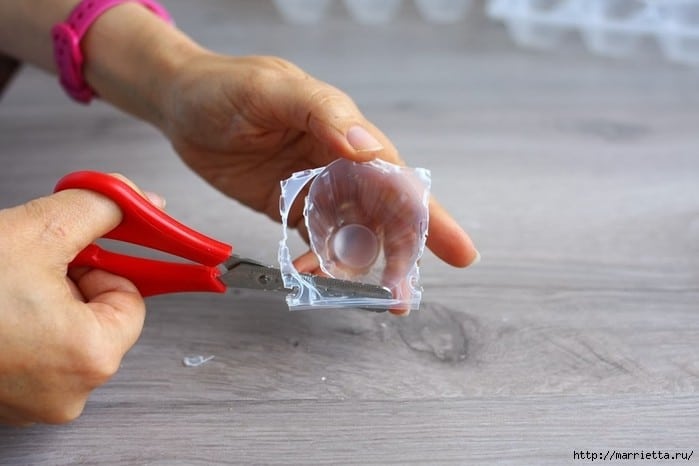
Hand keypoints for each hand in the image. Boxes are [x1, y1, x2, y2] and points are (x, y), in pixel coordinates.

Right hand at [0, 176, 159, 424]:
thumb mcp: (38, 230)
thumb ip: (102, 209)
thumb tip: (142, 202)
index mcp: (89, 356)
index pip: (132, 301)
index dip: (102, 268)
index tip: (73, 255)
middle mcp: (69, 392)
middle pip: (99, 319)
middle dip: (71, 286)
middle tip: (30, 269)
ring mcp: (35, 404)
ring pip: (65, 336)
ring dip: (43, 306)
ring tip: (3, 291)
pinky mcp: (5, 404)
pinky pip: (36, 357)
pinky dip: (22, 330)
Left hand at [158, 54, 477, 306]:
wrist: (181, 104)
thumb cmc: (227, 86)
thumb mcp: (274, 89)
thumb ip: (325, 113)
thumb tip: (369, 149)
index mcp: (346, 134)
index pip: (399, 180)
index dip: (432, 218)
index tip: (460, 253)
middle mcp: (339, 164)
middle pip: (384, 218)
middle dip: (398, 259)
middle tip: (397, 300)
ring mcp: (316, 190)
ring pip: (352, 237)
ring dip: (353, 270)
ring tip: (337, 291)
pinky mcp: (290, 208)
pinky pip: (315, 244)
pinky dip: (318, 266)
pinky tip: (307, 276)